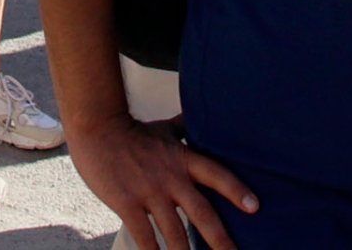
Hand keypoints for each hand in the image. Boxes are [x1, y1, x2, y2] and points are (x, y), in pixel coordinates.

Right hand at [69, 114, 258, 249]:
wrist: (96, 127)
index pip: (216, 174)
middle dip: (221, 240)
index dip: (236, 190)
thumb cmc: (132, 131)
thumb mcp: (163, 129)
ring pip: (174, 232)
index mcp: (182, 159)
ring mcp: (149, 192)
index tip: (255, 207)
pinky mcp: (126, 204)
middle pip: (202, 213)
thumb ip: (183, 128)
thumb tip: (197, 113)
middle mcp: (171, 177)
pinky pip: (144, 236)